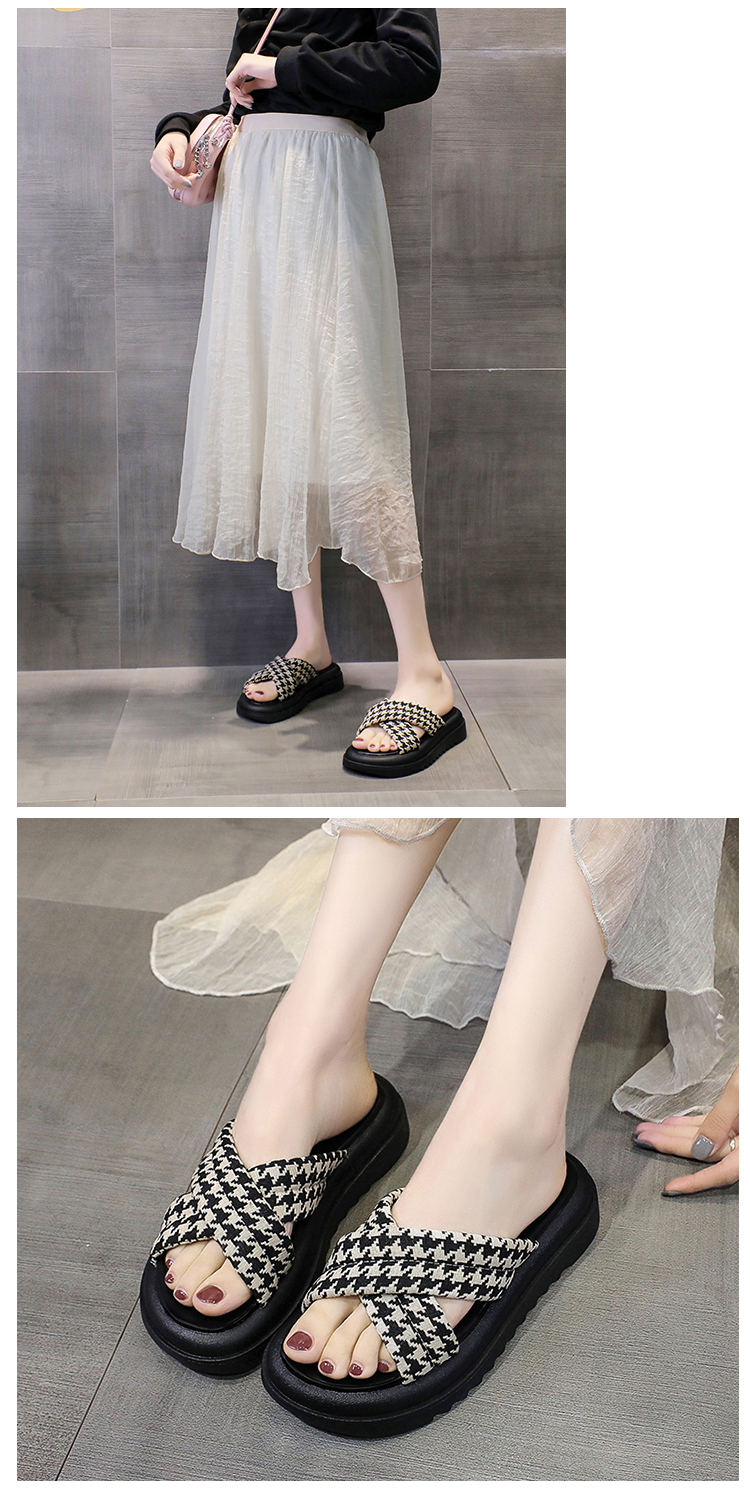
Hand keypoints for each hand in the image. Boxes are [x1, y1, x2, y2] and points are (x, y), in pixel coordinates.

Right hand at [150, 131, 198, 191]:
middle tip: (195, 177)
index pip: (168, 172)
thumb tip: (179, 166)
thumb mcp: (180, 144)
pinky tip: (187, 176)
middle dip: (183, 182)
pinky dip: (180, 181)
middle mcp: (155, 164)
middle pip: (169, 180)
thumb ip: (179, 155)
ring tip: (192, 176)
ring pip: (170, 183)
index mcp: (158, 156)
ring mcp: (157, 169)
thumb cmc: (176, 139)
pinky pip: (171, 181)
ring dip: (182, 183)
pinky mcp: (160, 173)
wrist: (171, 138)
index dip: (179, 179)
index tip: (189, 183)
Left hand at [225, 52, 276, 110]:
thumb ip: (248, 87)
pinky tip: (244, 95)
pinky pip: (230, 82)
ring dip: (239, 96)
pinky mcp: (242, 66)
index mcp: (247, 64)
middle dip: (239, 97)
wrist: (281, 71)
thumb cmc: (274, 75)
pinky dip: (235, 92)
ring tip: (248, 100)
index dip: (237, 93)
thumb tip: (241, 92)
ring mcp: (242, 62)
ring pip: (231, 83)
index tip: (243, 102)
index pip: (236, 80)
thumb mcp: (258, 83)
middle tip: (247, 103)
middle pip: (233, 82)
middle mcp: (243, 61)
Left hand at [633, 1065, 738, 1194]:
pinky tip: (673, 1124)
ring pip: (707, 1139)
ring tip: (650, 1130)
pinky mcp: (741, 1118)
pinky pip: (715, 1127)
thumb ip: (721, 1120)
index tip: (671, 1188)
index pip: (722, 1171)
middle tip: (643, 1139)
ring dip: (677, 1134)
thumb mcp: (742, 1092)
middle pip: (707, 1152)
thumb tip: (700, 1149)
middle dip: (672, 1145)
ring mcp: (745, 1130)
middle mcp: (748, 1142)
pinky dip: (693, 1125)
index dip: (696, 1182)